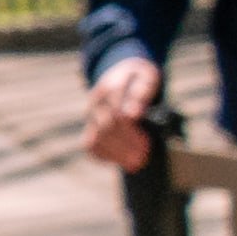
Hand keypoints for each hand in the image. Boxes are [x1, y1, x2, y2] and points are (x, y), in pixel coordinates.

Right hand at [100, 61, 177, 177]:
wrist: (120, 70)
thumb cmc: (138, 76)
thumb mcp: (146, 76)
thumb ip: (142, 91)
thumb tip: (133, 115)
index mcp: (109, 88)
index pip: (116, 115)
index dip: (130, 132)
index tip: (146, 144)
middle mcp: (95, 103)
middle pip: (106, 129)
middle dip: (125, 146)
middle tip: (143, 159)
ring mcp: (90, 115)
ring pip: (95, 139)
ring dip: (114, 154)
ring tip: (134, 165)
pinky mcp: (90, 125)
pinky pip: (89, 144)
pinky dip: (102, 155)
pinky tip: (118, 162)